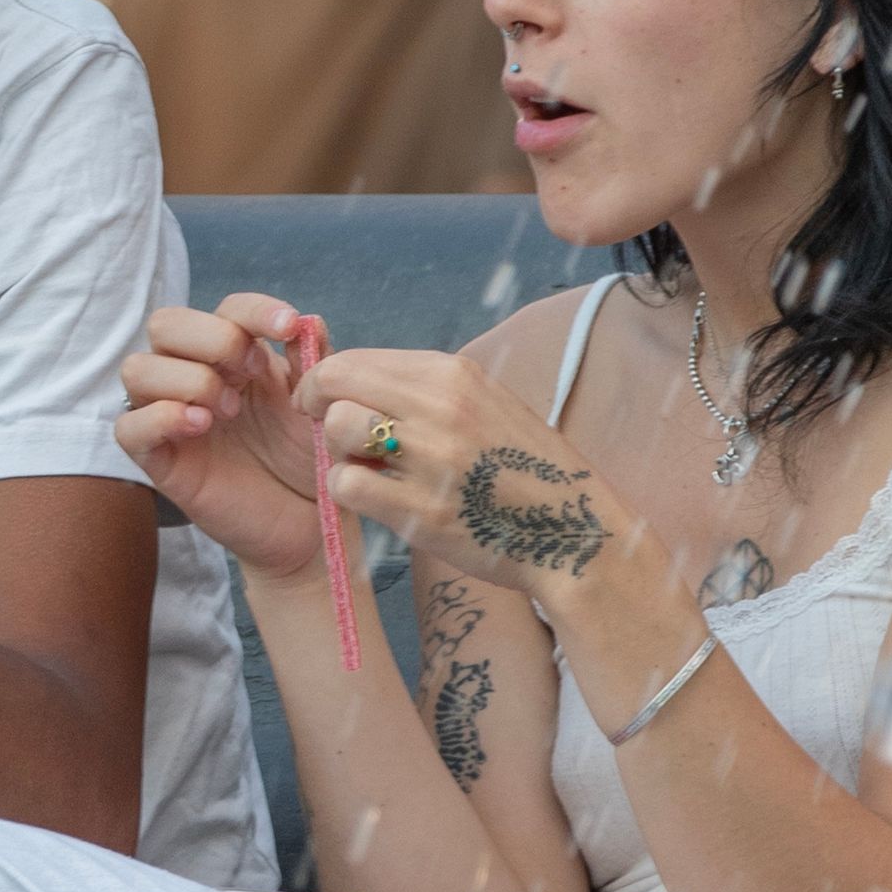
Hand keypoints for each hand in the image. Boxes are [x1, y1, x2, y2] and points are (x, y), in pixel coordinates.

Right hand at [115, 295, 328, 579]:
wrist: (309, 524)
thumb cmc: (310, 460)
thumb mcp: (320, 406)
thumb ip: (313, 363)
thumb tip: (307, 320)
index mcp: (236, 357)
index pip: (226, 309)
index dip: (254, 310)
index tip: (286, 327)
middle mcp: (195, 377)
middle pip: (166, 324)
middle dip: (212, 338)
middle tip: (250, 372)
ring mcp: (170, 416)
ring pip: (136, 369)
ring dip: (186, 378)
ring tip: (228, 410)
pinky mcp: (159, 460)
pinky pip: (128, 427)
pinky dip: (159, 417)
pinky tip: (200, 425)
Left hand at [303, 345, 635, 602]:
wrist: (574, 533)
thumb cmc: (526, 471)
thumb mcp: (488, 405)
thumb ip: (428, 391)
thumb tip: (361, 382)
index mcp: (454, 374)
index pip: (357, 359)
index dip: (327, 381)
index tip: (325, 402)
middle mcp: (440, 406)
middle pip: (335, 383)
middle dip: (317, 407)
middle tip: (329, 434)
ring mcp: (431, 457)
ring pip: (337, 429)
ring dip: (337, 453)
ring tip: (367, 469)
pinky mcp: (420, 510)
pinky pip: (346, 485)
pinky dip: (348, 494)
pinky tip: (375, 500)